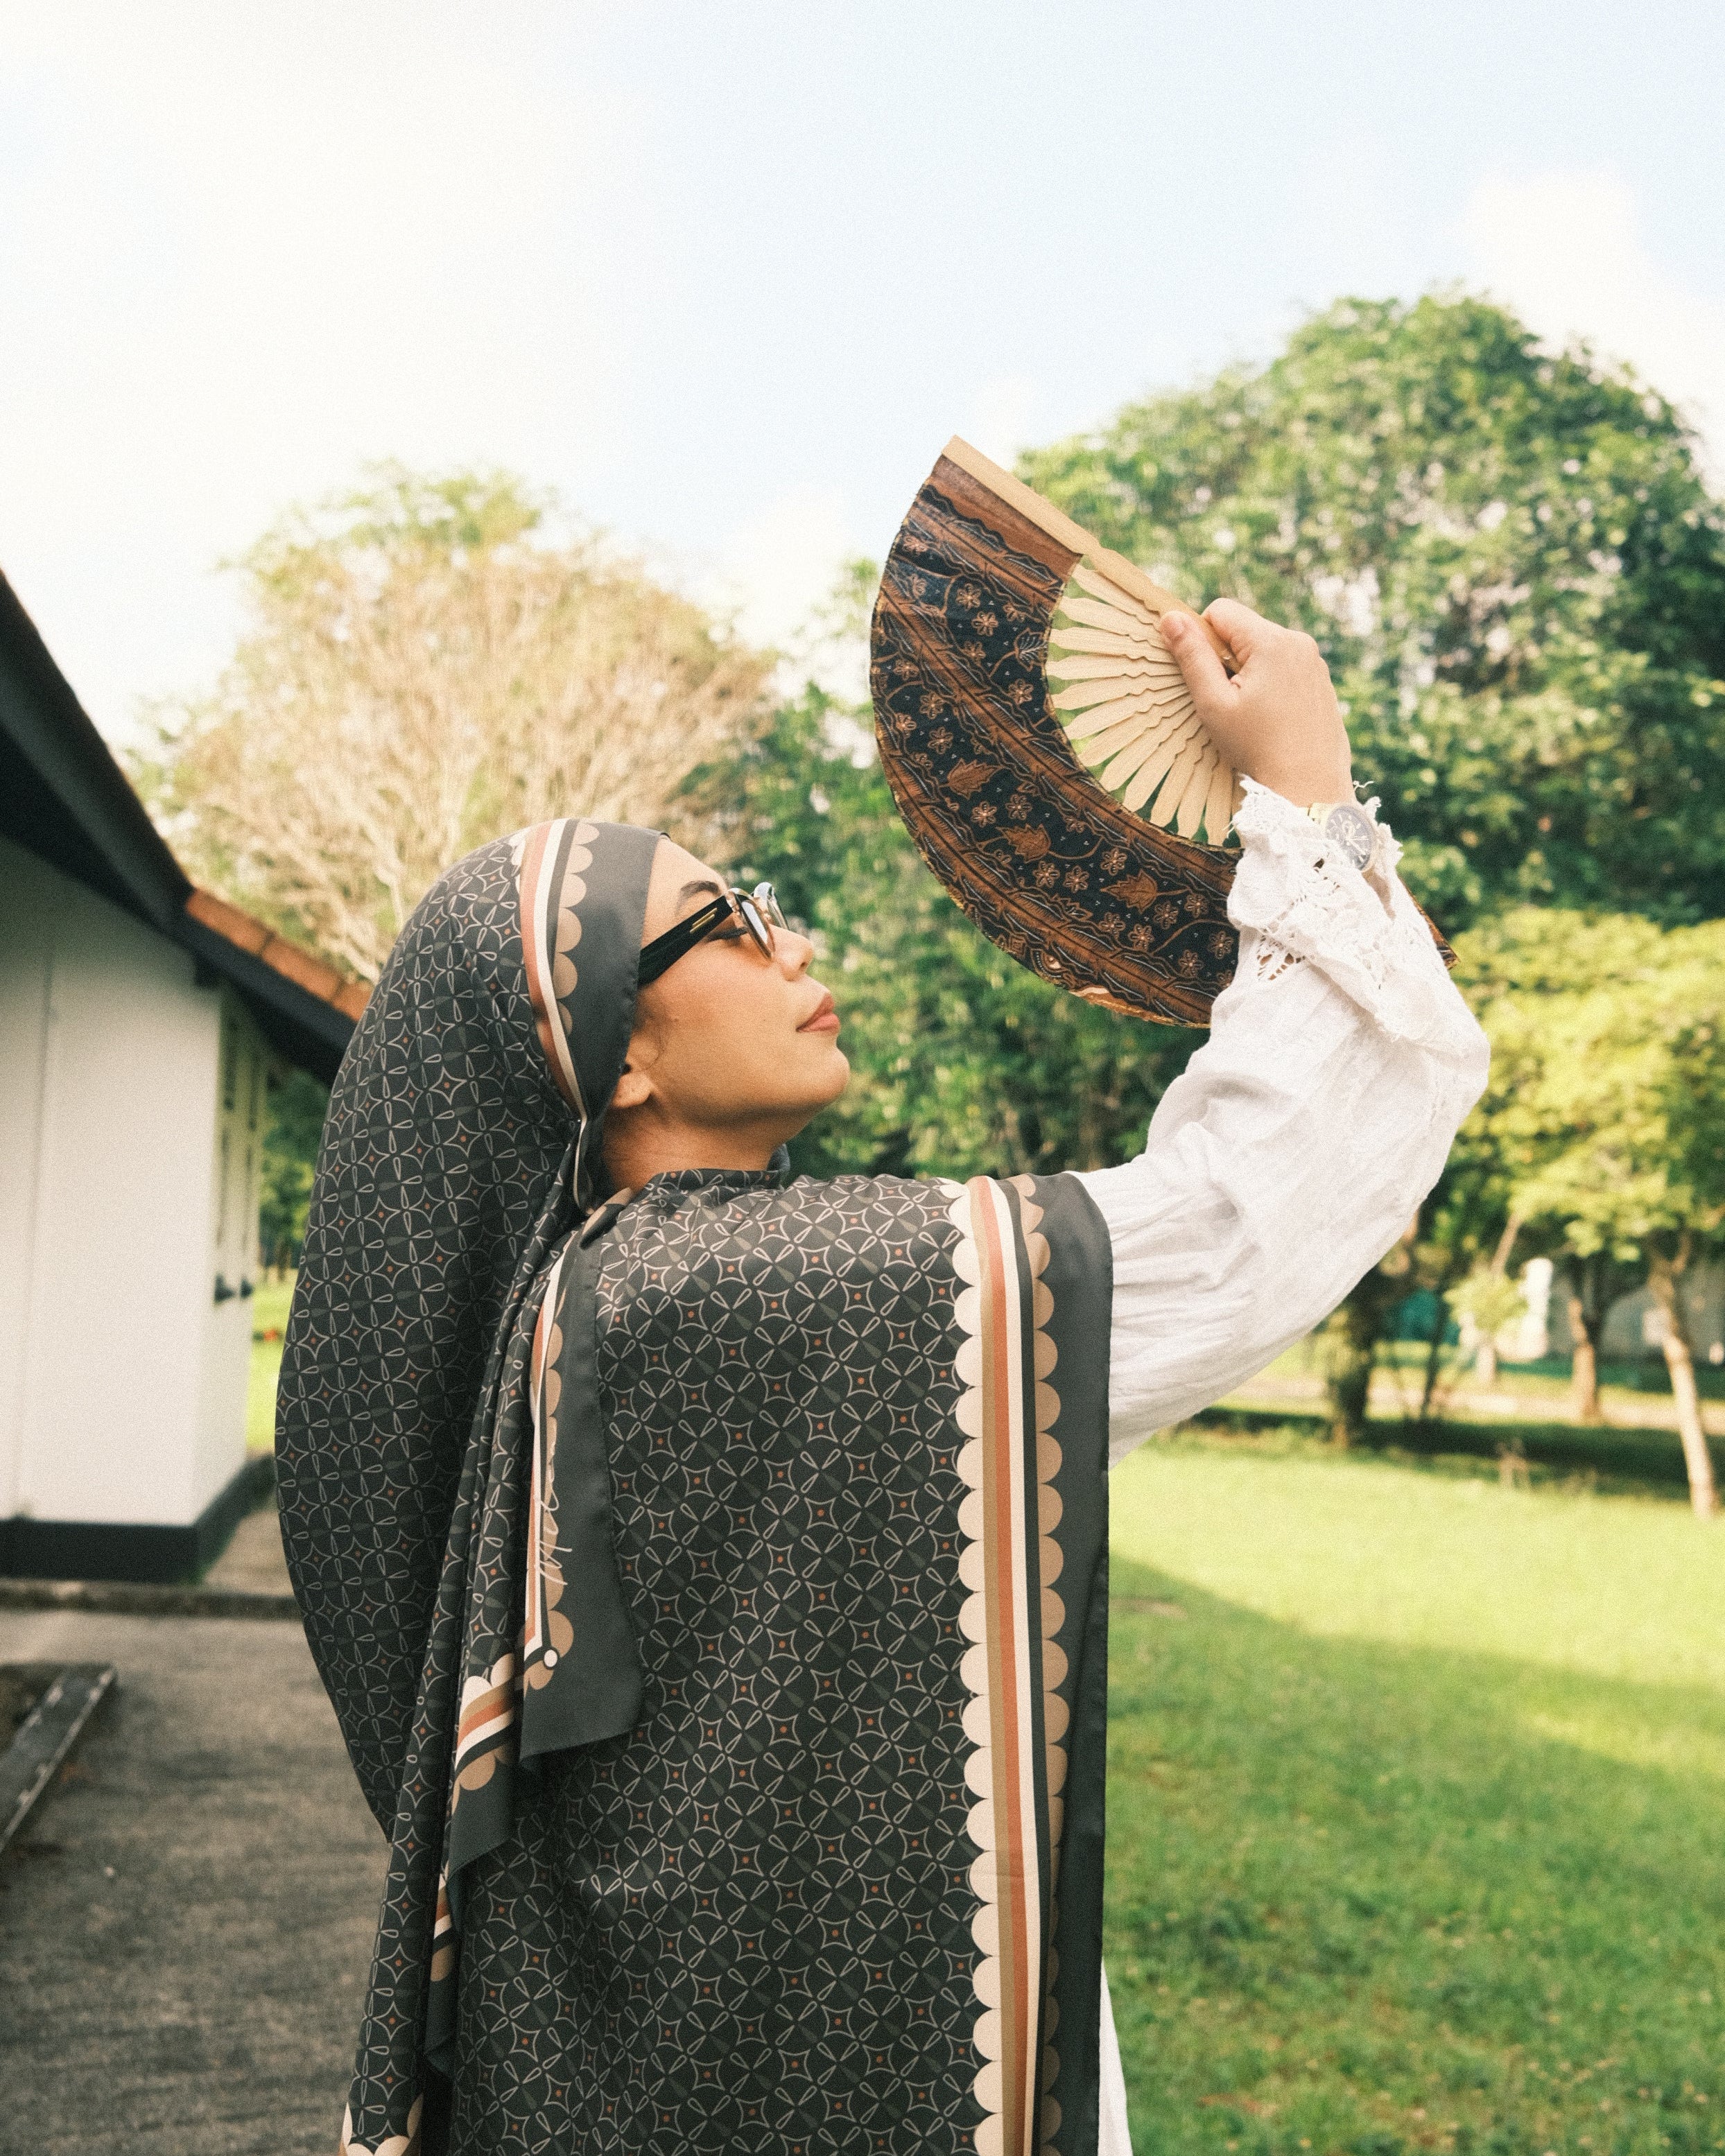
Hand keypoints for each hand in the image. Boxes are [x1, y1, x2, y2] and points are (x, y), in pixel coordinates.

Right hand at [1160, 598, 1353, 808]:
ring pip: (1264, 649)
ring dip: (1249, 672)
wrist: (1310, 788)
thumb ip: (1192, 656)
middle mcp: (1298, 641)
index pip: (1220, 610)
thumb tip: (1170, 617)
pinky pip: (1285, 667)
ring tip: (1251, 715)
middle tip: (1229, 703)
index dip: (1202, 639)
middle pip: (1244, 629)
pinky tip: (1271, 719)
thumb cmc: (1258, 749)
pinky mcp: (1321, 681)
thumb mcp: (1214, 704)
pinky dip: (1271, 684)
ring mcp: (1314, 661)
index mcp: (1271, 641)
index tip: (1206, 677)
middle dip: (1227, 658)